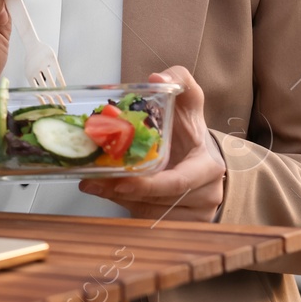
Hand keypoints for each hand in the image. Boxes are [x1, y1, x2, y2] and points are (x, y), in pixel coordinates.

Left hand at [79, 66, 226, 221]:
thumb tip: (157, 76)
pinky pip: (148, 220)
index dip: (149, 185)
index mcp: (208, 167)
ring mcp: (196, 214)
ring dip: (119, 200)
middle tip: (92, 180)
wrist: (204, 157)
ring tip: (95, 184)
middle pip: (158, 201)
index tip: (121, 182)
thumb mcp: (189, 101)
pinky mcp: (181, 225)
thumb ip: (179, 81)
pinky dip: (126, 207)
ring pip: (149, 213)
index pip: (179, 182)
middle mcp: (206, 195)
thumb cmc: (191, 131)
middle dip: (122, 192)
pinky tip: (109, 192)